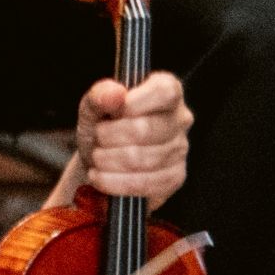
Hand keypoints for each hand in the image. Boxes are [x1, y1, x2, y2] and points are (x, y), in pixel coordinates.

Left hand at [63, 67, 189, 203]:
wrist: (100, 162)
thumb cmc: (102, 127)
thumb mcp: (94, 107)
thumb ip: (101, 96)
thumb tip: (115, 94)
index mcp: (168, 91)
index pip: (163, 91)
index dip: (135, 102)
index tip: (113, 111)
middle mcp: (180, 119)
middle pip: (144, 129)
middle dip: (108, 136)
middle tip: (97, 138)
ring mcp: (180, 150)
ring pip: (140, 159)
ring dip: (106, 160)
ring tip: (97, 156)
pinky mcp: (174, 178)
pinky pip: (141, 183)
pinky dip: (112, 182)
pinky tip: (101, 176)